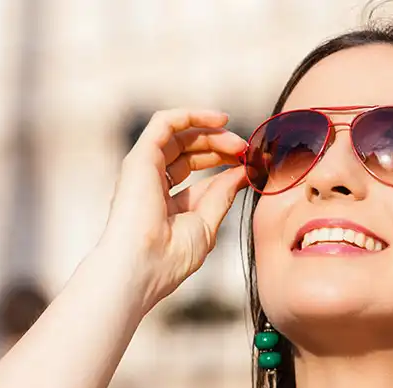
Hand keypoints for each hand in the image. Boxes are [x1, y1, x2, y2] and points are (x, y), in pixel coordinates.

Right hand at [97, 108, 247, 311]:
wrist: (143, 267)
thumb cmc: (170, 257)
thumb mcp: (206, 224)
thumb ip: (222, 195)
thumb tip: (242, 172)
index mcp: (166, 205)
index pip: (198, 176)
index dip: (225, 167)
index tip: (252, 167)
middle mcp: (152, 184)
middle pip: (189, 153)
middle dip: (221, 147)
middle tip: (247, 152)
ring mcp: (144, 170)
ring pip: (179, 135)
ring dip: (212, 133)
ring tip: (239, 143)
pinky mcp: (140, 158)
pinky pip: (164, 123)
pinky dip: (191, 115)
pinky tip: (219, 119)